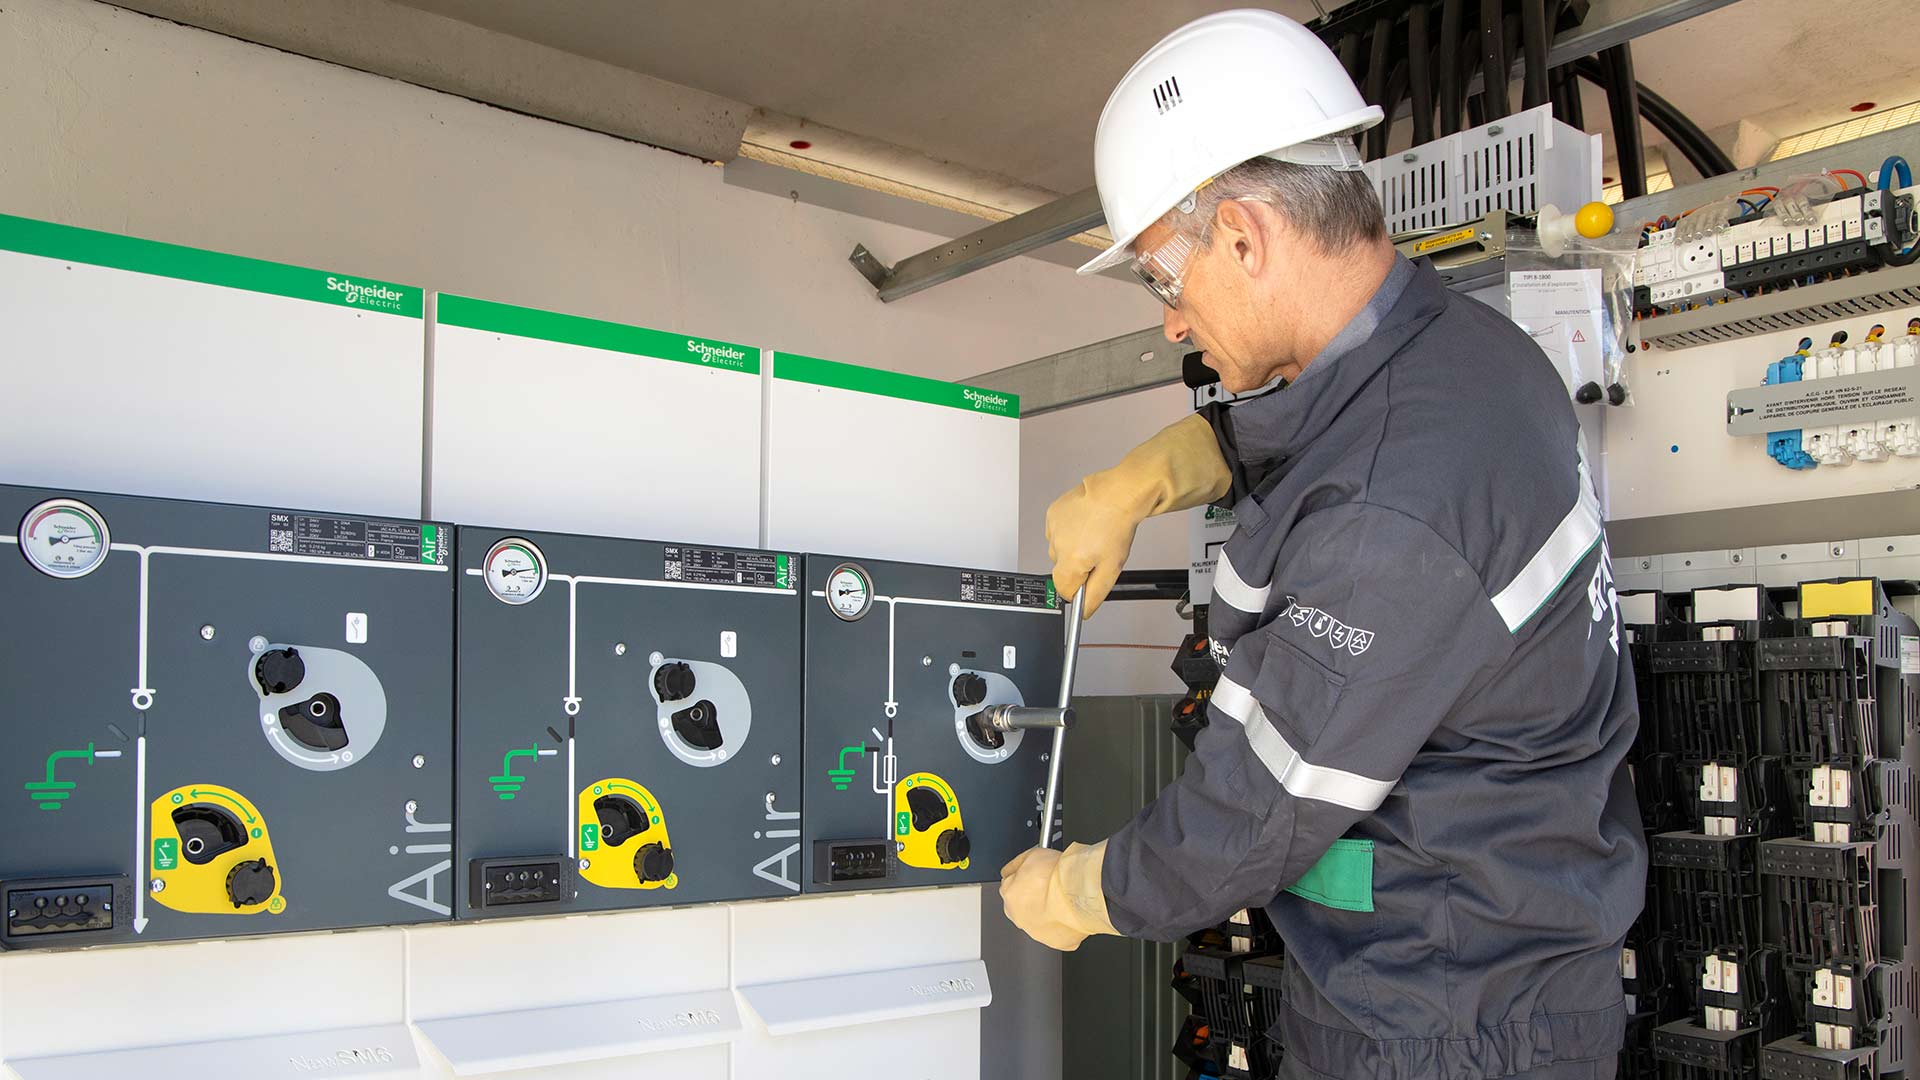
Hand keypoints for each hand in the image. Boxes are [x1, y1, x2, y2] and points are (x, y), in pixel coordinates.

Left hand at [998, 842, 1116, 951]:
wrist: (1080, 893)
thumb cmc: (1060, 876)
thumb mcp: (1032, 854)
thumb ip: (1019, 864)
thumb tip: (1015, 867)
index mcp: (1010, 893)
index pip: (1010, 883)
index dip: (1025, 876)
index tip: (1035, 874)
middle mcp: (1018, 916)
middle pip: (1022, 904)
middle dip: (1033, 896)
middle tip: (1049, 887)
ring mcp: (1036, 931)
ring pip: (1038, 920)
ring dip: (1047, 911)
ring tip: (1062, 900)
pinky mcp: (1055, 942)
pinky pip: (1057, 932)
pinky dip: (1062, 924)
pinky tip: (1070, 913)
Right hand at [1045, 414, 1229, 617]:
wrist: (1117, 493)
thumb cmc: (1118, 526)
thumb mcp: (1113, 568)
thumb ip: (1095, 594)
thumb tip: (1084, 611)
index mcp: (1071, 562)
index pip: (1063, 590)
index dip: (1077, 588)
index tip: (1089, 579)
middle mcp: (1057, 545)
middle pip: (1061, 569)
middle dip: (1076, 566)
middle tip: (1096, 553)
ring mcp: (1053, 528)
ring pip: (1058, 549)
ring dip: (1071, 548)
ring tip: (1092, 535)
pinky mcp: (1053, 513)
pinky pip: (1057, 531)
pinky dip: (1068, 531)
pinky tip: (1084, 524)